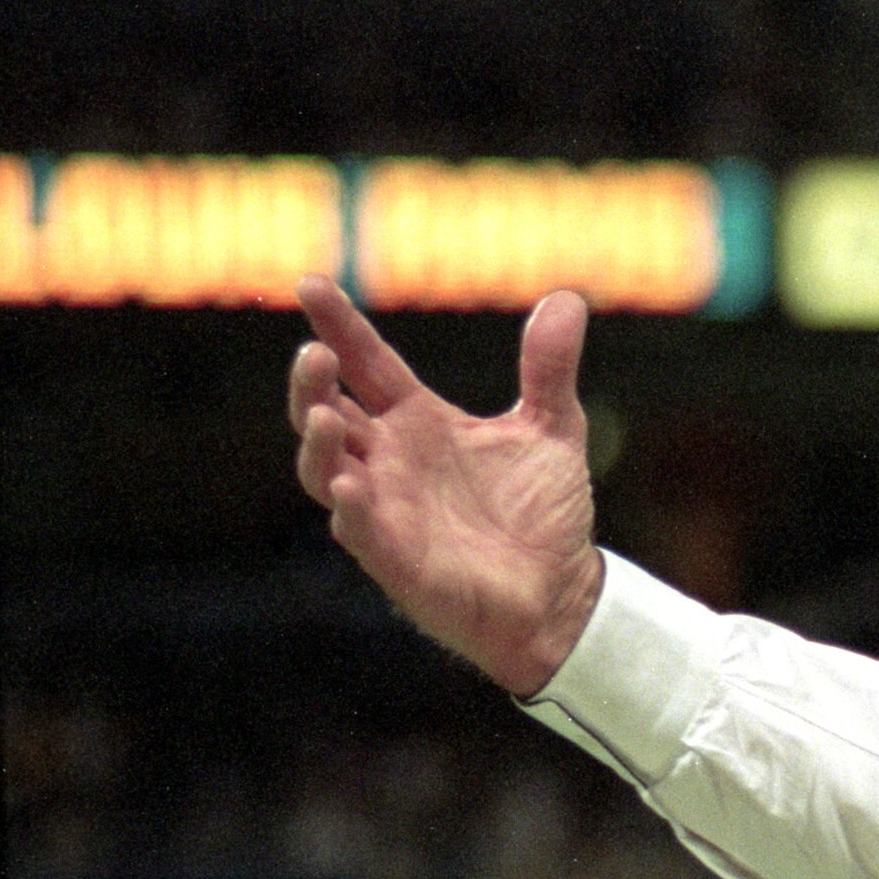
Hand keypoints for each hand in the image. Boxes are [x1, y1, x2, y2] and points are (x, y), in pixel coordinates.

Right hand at [288, 275, 606, 696]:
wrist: (564, 593)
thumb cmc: (543, 515)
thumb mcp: (554, 430)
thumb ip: (549, 368)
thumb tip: (567, 298)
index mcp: (418, 422)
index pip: (368, 363)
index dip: (339, 326)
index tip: (311, 284)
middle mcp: (390, 460)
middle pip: (327, 411)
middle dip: (312, 384)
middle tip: (314, 352)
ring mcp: (386, 508)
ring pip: (324, 469)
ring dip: (319, 442)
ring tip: (326, 413)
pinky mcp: (395, 557)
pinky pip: (359, 530)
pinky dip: (351, 508)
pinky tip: (351, 487)